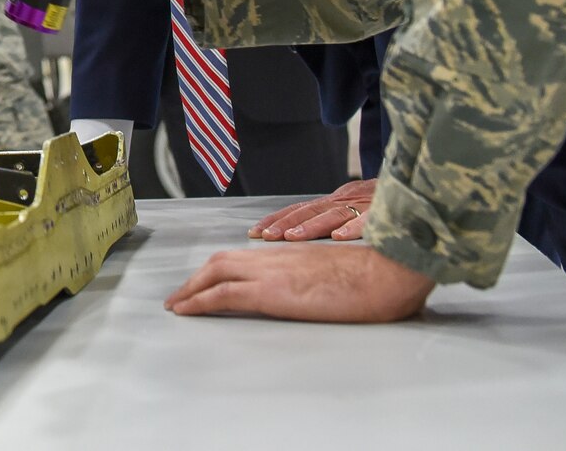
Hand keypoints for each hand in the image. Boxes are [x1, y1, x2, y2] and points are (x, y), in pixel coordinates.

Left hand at [165, 243, 432, 321]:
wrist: (387, 273)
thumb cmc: (377, 277)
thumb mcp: (340, 275)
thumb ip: (322, 279)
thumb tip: (321, 292)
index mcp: (292, 254)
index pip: (245, 256)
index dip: (219, 268)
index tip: (204, 282)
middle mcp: (275, 257)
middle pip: (222, 260)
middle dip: (197, 277)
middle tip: (181, 295)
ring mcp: (270, 272)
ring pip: (216, 272)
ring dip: (191, 287)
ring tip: (177, 304)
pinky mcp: (271, 291)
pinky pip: (224, 294)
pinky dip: (199, 300)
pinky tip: (186, 311)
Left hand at [251, 179, 375, 241]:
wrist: (420, 179)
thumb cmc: (387, 200)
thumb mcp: (358, 206)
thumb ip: (335, 218)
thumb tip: (307, 237)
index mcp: (337, 200)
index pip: (301, 209)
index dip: (278, 220)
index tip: (255, 232)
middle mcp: (345, 199)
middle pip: (309, 211)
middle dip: (285, 224)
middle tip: (265, 236)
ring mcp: (364, 202)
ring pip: (333, 214)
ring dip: (311, 227)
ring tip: (292, 238)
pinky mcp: (386, 209)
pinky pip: (370, 219)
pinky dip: (354, 227)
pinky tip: (340, 237)